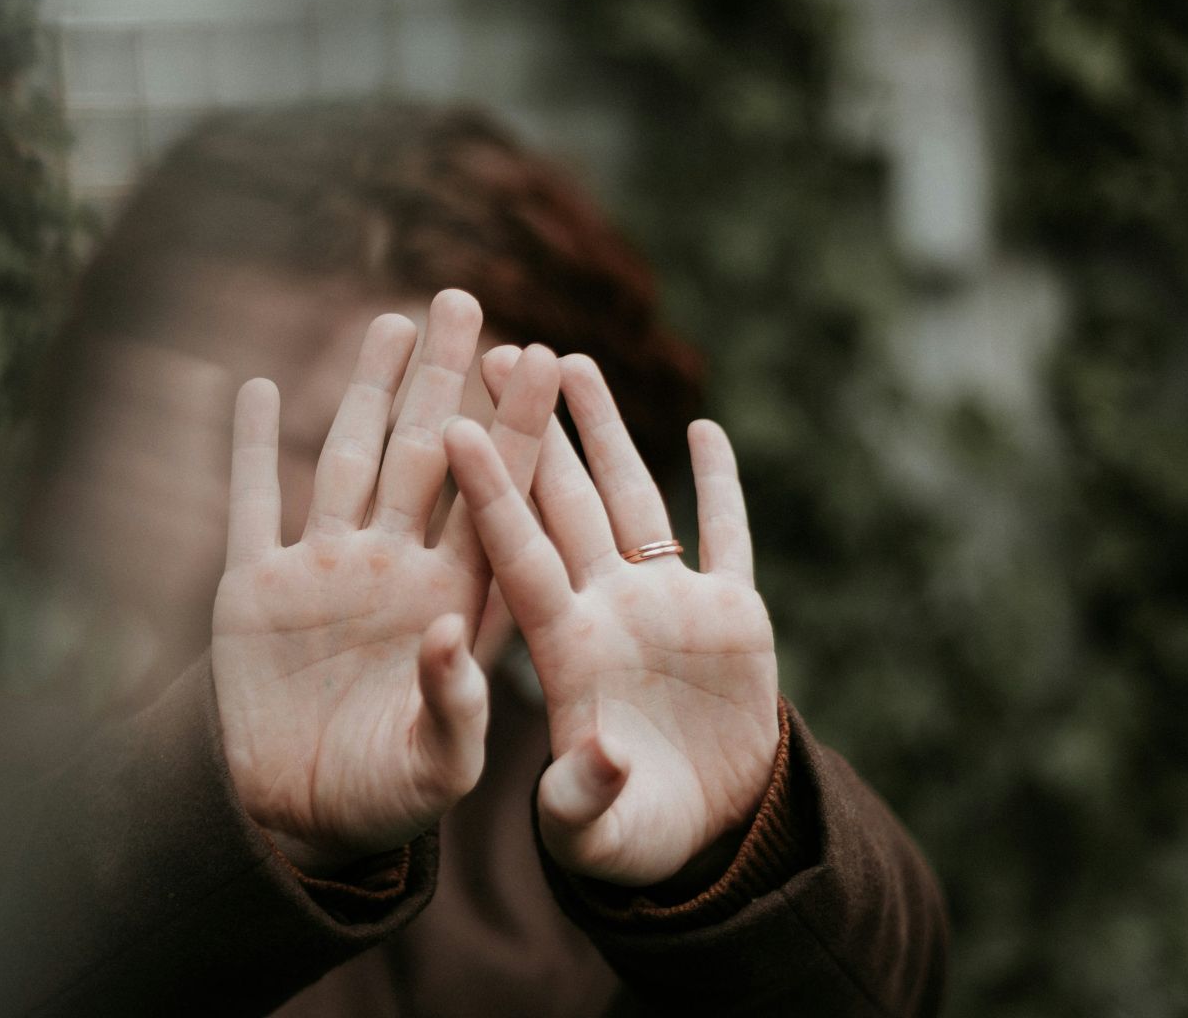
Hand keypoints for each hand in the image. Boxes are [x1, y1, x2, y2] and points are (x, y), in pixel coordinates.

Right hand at [212, 290, 560, 874]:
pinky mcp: (255, 590)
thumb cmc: (388, 801)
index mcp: (454, 602)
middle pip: (427, 456)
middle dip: (447, 379)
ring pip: (350, 460)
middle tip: (467, 300)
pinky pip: (253, 504)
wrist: (299, 822)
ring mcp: (325, 573)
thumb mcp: (437, 769)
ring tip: (393, 321)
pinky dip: (252, 448)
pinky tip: (261, 388)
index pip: (495, 499)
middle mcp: (395, 570)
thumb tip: (452, 637)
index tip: (548, 359)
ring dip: (368, 392)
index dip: (518, 429)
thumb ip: (456, 708)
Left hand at [447, 352, 778, 887]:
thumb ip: (584, 796)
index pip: (517, 554)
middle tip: (498, 348)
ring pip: (632, 497)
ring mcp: (667, 607)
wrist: (698, 839)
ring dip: (606, 431)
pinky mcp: (731, 617)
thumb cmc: (624, 839)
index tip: (455, 425)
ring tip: (574, 360)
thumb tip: (600, 755)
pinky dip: (721, 486)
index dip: (491, 492)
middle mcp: (607, 610)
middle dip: (535, 426)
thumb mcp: (593, 832)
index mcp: (564, 649)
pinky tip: (705, 430)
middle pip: (562, 501)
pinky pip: (726, 537)